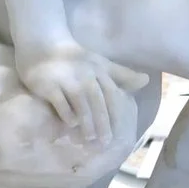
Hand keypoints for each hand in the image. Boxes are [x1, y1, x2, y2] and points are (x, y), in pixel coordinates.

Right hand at [15, 40, 148, 145]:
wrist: (42, 45)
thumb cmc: (75, 59)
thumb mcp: (100, 64)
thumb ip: (121, 74)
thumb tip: (146, 80)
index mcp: (99, 69)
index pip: (111, 94)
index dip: (115, 114)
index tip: (119, 133)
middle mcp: (84, 73)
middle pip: (97, 101)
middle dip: (102, 123)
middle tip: (105, 142)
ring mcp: (66, 78)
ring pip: (80, 102)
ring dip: (86, 122)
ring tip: (89, 139)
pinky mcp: (49, 84)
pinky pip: (60, 101)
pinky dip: (66, 113)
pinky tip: (71, 124)